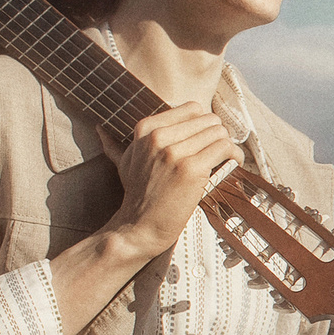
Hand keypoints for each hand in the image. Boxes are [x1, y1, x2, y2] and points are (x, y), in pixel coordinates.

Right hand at [104, 101, 238, 259]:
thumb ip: (115, 144)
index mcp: (146, 128)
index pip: (192, 109)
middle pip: (209, 119)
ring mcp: (174, 152)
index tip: (209, 138)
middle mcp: (158, 137)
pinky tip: (233, 164)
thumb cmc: (137, 194)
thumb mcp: (124, 162)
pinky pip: (224, 148)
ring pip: (219, 132)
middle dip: (219, 134)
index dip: (206, 123)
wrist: (139, 225)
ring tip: (228, 158)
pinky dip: (234, 155)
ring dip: (229, 145)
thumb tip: (98, 129)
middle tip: (221, 150)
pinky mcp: (190, 169)